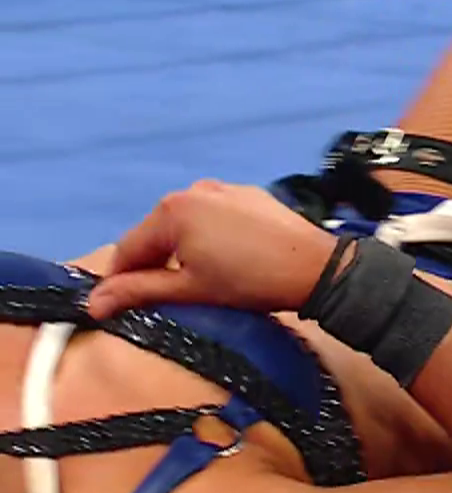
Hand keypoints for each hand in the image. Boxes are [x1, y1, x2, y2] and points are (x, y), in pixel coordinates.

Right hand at [87, 180, 339, 319]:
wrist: (316, 268)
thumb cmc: (250, 281)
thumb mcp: (189, 289)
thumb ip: (139, 291)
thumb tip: (94, 303)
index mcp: (171, 210)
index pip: (128, 249)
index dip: (120, 280)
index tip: (117, 304)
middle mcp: (193, 190)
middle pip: (156, 233)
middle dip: (152, 262)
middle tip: (162, 295)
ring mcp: (224, 188)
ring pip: (185, 223)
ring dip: (180, 249)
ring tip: (197, 278)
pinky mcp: (250, 194)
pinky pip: (214, 216)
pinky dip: (208, 235)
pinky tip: (225, 258)